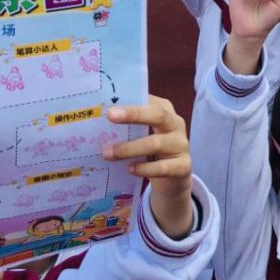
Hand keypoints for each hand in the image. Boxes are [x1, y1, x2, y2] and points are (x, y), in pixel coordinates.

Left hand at [104, 96, 192, 239]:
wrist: (174, 178)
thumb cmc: (152, 151)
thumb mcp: (143, 134)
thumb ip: (128, 127)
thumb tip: (96, 119)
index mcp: (165, 111)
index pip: (150, 100)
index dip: (131, 100)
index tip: (109, 101)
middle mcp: (176, 124)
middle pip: (159, 115)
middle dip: (134, 114)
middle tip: (110, 115)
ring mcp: (181, 145)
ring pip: (156, 143)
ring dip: (130, 148)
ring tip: (108, 153)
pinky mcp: (183, 166)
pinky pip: (163, 167)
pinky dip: (144, 168)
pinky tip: (130, 169)